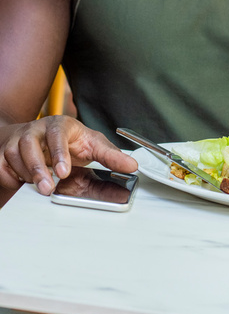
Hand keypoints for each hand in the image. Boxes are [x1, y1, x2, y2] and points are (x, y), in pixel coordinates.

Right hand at [0, 116, 137, 195]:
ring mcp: (18, 141)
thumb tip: (132, 165)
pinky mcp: (4, 153)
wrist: (36, 137)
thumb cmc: (67, 141)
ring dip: (27, 174)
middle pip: (31, 145)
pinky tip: (22, 182)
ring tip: (41, 187)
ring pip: (14, 155)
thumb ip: (110, 156)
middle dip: (39, 168)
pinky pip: (2, 165)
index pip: (57, 133)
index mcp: (59, 125)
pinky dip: (10, 176)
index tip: (64, 171)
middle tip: (49, 188)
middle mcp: (36, 130)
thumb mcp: (91, 145)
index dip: (60, 152)